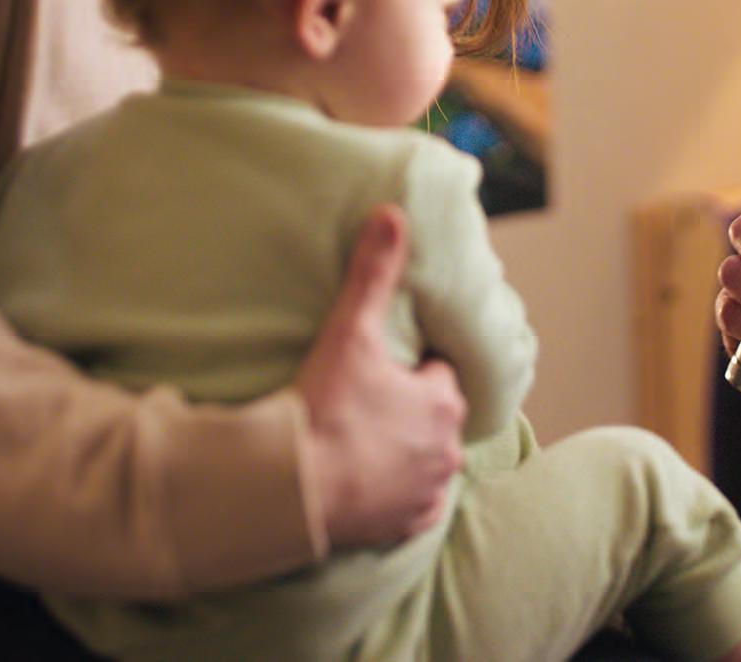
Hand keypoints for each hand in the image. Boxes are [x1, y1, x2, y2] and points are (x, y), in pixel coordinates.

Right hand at [296, 206, 466, 549]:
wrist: (293, 487)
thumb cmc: (326, 408)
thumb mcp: (350, 331)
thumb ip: (373, 273)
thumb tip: (392, 214)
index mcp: (442, 402)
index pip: (438, 374)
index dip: (409, 369)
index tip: (379, 370)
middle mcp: (447, 450)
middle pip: (433, 419)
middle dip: (407, 411)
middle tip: (363, 405)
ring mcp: (427, 492)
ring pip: (425, 462)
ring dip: (403, 453)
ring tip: (360, 443)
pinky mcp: (405, 526)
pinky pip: (411, 506)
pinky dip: (394, 495)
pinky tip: (367, 483)